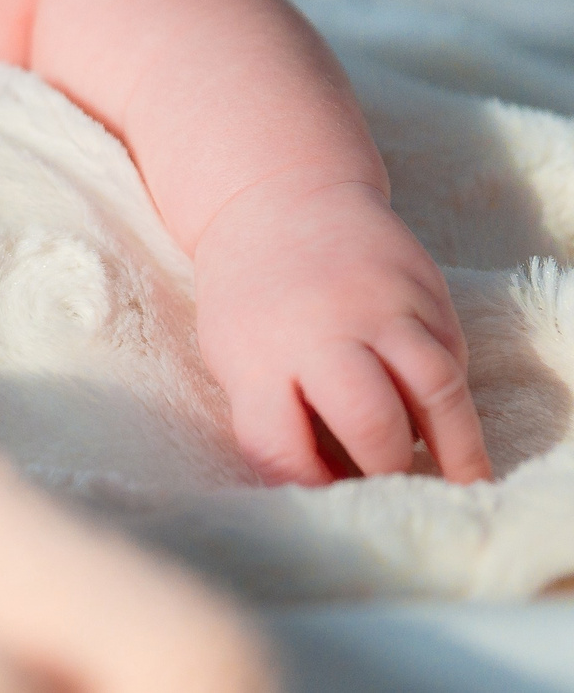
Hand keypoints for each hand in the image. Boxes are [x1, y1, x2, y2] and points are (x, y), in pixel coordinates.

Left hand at [192, 175, 489, 484]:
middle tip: (389, 482)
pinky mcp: (426, 292)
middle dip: (386, 467)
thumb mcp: (234, 352)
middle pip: (372, 422)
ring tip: (461, 481)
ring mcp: (382, 306)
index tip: (327, 498)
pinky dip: (450, 398)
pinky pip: (451, 360)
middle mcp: (323, 329)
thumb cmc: (251, 297)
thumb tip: (331, 481)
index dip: (308, 484)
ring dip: (454, 447)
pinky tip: (442, 417)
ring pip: (436, 391)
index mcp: (257, 354)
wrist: (278, 197)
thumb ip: (271, 412)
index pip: (281, 445)